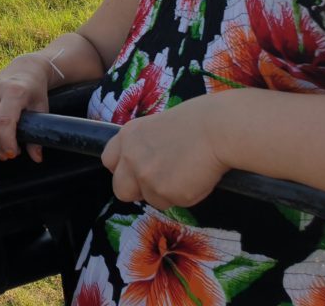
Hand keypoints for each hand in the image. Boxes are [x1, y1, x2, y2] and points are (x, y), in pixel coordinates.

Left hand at [100, 95, 229, 209]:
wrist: (217, 128)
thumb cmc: (197, 121)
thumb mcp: (158, 126)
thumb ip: (144, 145)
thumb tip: (148, 161)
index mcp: (128, 136)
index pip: (108, 160)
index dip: (123, 169)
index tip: (136, 170)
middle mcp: (130, 157)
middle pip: (120, 189)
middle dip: (137, 191)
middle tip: (160, 182)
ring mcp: (146, 177)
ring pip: (151, 199)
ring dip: (166, 193)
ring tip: (186, 173)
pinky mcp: (165, 193)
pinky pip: (173, 203)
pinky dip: (185, 196)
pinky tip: (196, 177)